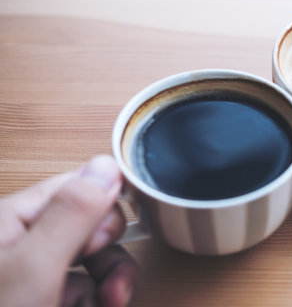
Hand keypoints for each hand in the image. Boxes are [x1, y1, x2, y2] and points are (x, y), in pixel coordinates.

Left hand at [0, 155, 137, 306]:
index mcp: (13, 219)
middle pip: (91, 230)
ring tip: (110, 306)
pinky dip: (97, 302)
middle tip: (112, 291)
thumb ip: (71, 214)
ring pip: (93, 265)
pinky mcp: (43, 298)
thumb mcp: (32, 269)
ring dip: (110, 286)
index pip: (78, 188)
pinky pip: (84, 292)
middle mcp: (24, 243)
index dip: (103, 213)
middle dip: (110, 259)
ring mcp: (35, 275)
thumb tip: (107, 165)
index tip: (102, 245)